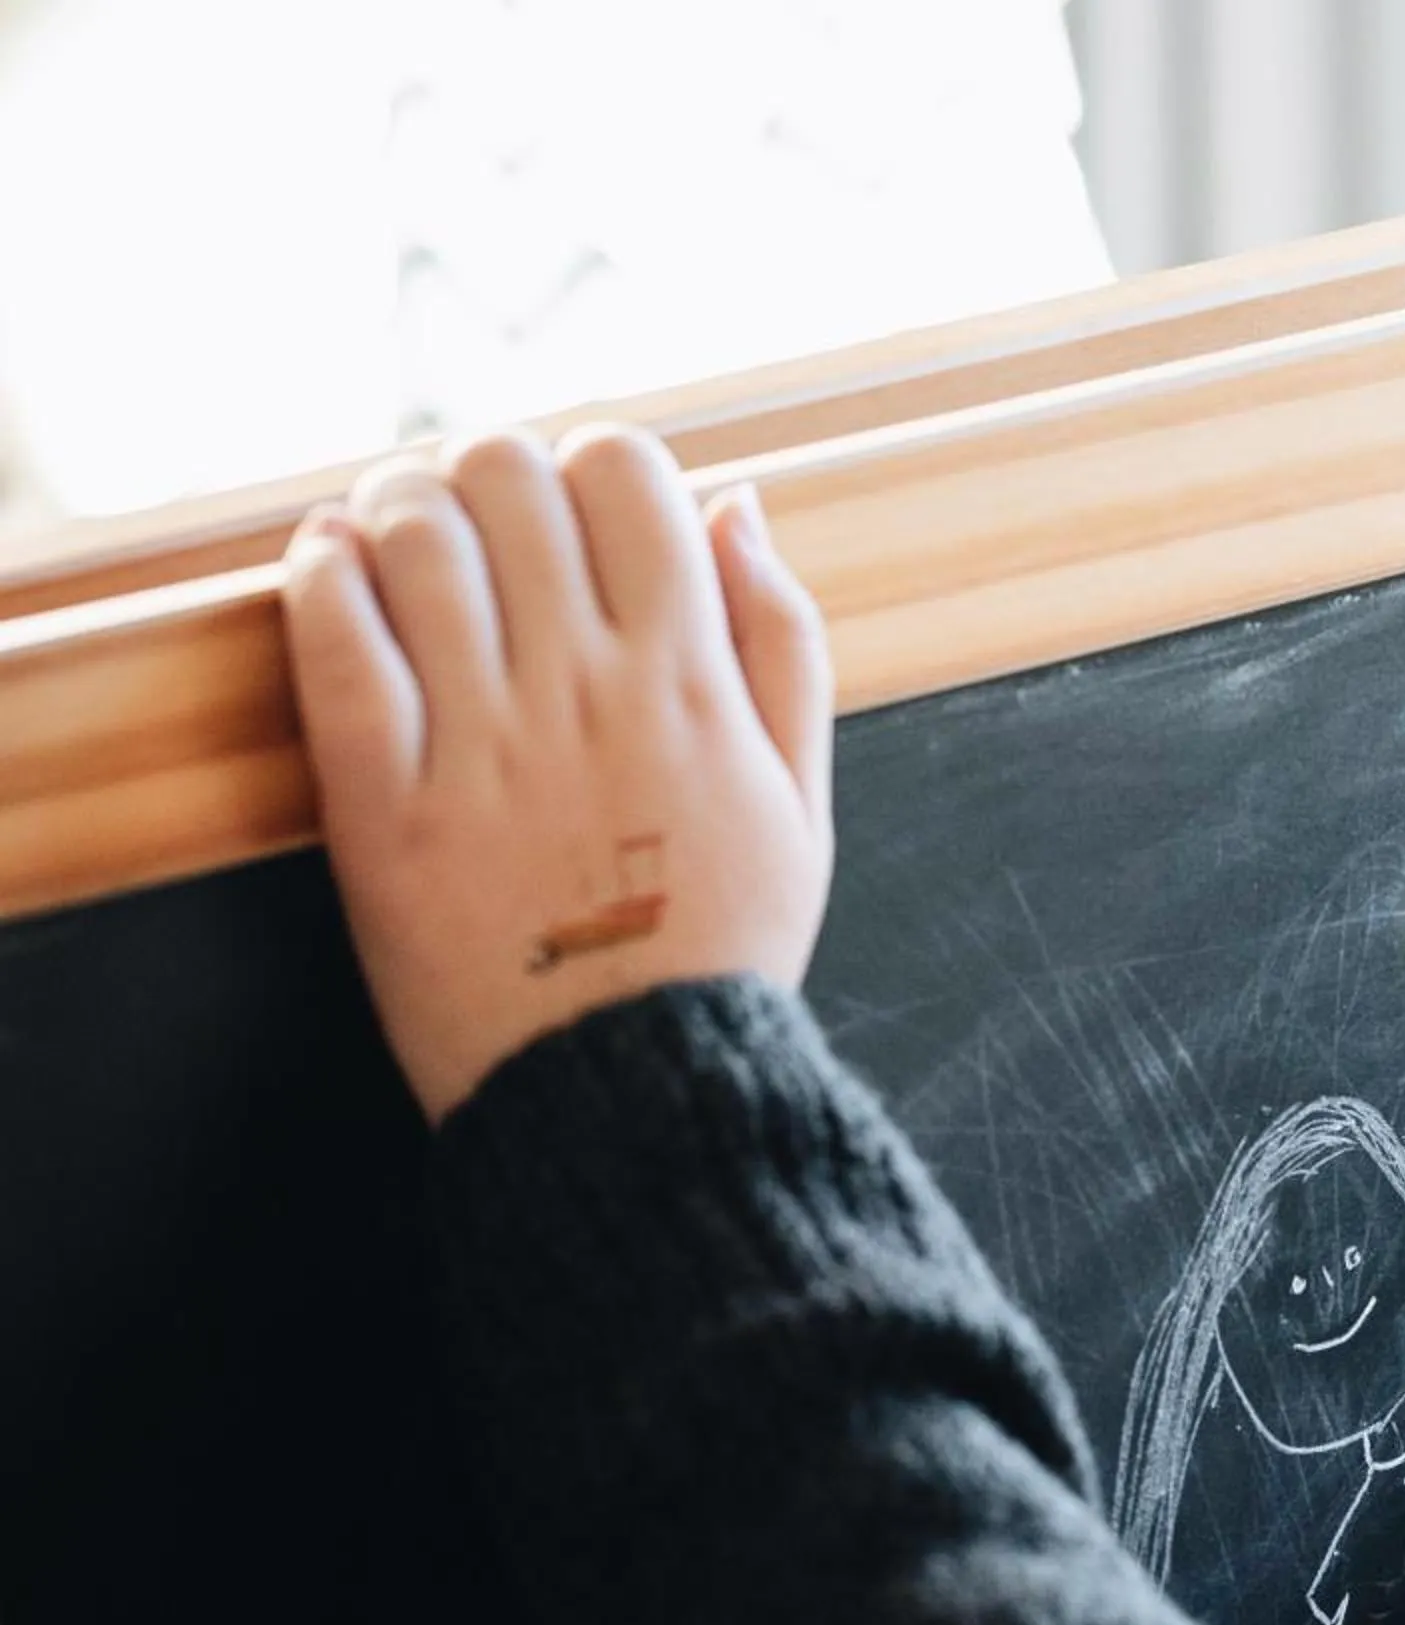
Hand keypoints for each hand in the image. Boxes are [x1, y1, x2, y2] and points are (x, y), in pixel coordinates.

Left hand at [282, 426, 833, 1121]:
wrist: (635, 1098)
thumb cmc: (719, 954)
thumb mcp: (802, 805)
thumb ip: (783, 644)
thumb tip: (736, 507)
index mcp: (691, 680)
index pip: (625, 469)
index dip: (591, 464)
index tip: (576, 517)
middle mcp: (585, 691)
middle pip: (506, 474)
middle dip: (486, 478)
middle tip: (478, 528)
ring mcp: (480, 744)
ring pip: (412, 533)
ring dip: (397, 512)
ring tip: (399, 546)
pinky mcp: (385, 806)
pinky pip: (334, 637)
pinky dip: (320, 575)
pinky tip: (332, 572)